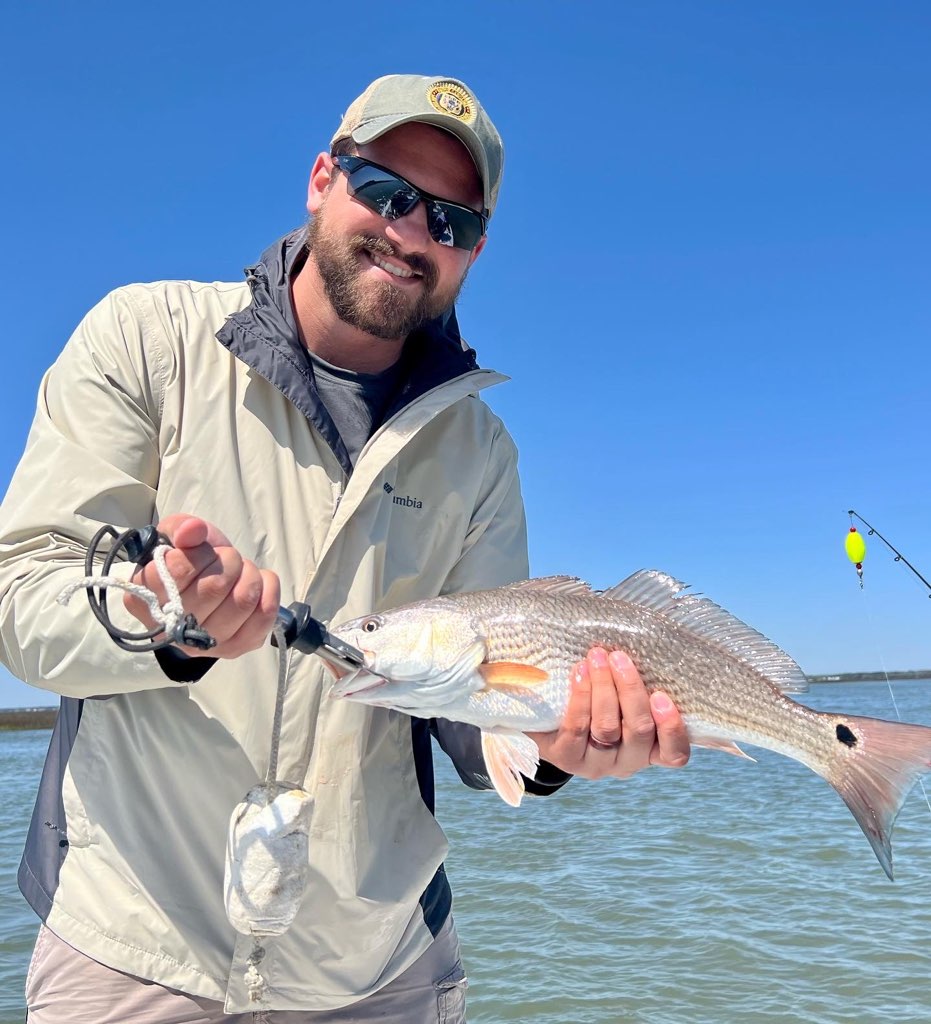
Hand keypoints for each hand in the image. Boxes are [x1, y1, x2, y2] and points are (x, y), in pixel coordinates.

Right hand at [123, 514, 280, 657]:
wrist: (204, 586)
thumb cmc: (188, 560)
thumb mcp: (178, 535)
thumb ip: (182, 527)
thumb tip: (193, 529)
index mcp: (144, 598)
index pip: (179, 570)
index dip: (201, 552)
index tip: (204, 550)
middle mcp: (169, 629)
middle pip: (214, 587)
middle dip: (229, 561)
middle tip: (227, 558)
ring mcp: (202, 645)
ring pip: (242, 601)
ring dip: (250, 575)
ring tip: (242, 571)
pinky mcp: (234, 649)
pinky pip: (264, 617)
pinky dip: (269, 590)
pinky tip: (259, 583)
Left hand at [527, 647, 689, 778]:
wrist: (552, 725)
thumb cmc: (598, 704)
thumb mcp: (623, 698)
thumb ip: (635, 684)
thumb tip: (643, 647)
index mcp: (650, 750)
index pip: (674, 754)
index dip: (672, 728)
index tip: (662, 696)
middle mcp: (627, 762)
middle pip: (638, 730)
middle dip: (630, 690)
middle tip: (620, 657)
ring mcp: (596, 764)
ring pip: (607, 728)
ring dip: (603, 687)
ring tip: (597, 657)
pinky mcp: (567, 758)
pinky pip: (577, 728)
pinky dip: (580, 696)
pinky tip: (579, 672)